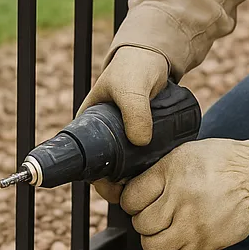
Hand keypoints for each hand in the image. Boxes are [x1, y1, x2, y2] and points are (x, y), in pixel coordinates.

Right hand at [78, 45, 170, 203]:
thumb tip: (141, 141)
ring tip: (153, 184)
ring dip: (137, 181)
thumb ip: (136, 109)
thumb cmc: (136, 66)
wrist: (158, 58)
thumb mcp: (132, 85)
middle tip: (139, 191)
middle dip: (121, 187)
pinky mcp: (144, 139)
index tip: (116, 191)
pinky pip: (144, 161)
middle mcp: (106, 137)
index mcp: (90, 126)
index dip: (98, 182)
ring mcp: (126, 139)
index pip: (87, 164)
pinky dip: (150, 171)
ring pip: (128, 170)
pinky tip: (162, 176)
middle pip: (108, 173)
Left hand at [120, 134, 248, 249]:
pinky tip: (180, 239)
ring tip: (165, 230)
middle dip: (144, 221)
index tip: (139, 202)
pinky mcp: (205, 244)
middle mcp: (181, 200)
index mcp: (172, 173)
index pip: (131, 199)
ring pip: (154, 247)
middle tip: (154, 215)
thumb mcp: (186, 153)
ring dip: (155, 240)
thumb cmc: (224, 162)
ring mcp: (193, 225)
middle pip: (141, 224)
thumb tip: (134, 189)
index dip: (132, 202)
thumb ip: (159, 172)